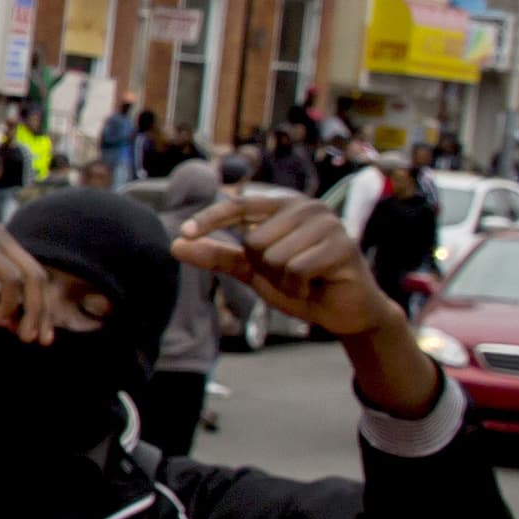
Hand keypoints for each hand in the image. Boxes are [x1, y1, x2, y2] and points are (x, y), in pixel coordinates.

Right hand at [0, 224, 69, 344]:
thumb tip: (22, 327)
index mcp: (1, 246)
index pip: (34, 278)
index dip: (42, 308)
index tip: (41, 337)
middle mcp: (2, 237)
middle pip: (39, 278)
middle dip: (43, 313)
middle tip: (39, 341)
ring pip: (30, 278)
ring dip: (31, 311)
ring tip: (24, 336)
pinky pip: (10, 278)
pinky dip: (11, 302)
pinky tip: (0, 320)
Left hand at [174, 191, 394, 338]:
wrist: (342, 312)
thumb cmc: (299, 285)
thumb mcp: (252, 271)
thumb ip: (218, 256)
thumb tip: (175, 244)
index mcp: (284, 206)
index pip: (239, 206)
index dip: (211, 219)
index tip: (185, 233)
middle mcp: (307, 207)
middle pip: (254, 241)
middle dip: (265, 268)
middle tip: (291, 274)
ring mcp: (327, 224)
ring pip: (273, 257)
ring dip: (284, 280)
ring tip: (305, 280)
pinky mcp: (342, 245)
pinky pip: (296, 269)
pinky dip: (299, 287)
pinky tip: (316, 285)